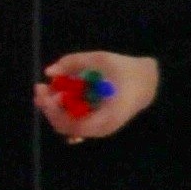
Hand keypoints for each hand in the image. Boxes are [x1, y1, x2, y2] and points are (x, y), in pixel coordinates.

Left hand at [36, 50, 158, 143]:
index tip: (46, 90)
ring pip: (68, 124)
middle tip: (40, 87)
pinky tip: (60, 96)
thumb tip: (49, 72)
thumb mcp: (102, 60)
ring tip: (51, 88)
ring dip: (55, 108)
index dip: (53, 109)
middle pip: (65, 126)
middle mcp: (101, 129)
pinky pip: (74, 121)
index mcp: (106, 118)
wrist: (149, 82)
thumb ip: (74, 62)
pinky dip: (64, 109)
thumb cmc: (128, 71)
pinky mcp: (96, 124)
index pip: (72, 123)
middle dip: (49, 107)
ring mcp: (98, 128)